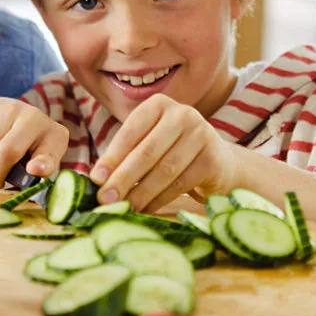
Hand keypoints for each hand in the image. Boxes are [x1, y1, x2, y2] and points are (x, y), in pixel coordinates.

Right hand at [0, 98, 67, 189]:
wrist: (5, 117)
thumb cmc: (28, 150)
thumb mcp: (40, 162)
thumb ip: (38, 173)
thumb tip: (32, 173)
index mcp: (55, 136)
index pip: (48, 153)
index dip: (42, 163)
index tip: (33, 170)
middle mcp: (34, 117)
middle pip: (7, 152)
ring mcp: (8, 111)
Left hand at [88, 95, 236, 212]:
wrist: (220, 163)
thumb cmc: (173, 152)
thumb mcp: (148, 145)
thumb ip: (125, 157)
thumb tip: (96, 180)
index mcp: (159, 105)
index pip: (130, 131)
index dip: (112, 157)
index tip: (95, 180)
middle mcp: (182, 114)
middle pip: (146, 151)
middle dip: (123, 178)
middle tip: (105, 200)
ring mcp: (202, 134)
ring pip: (164, 170)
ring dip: (140, 193)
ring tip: (123, 209)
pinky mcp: (212, 159)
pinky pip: (180, 184)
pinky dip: (159, 200)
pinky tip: (145, 210)